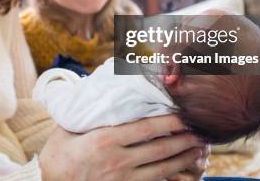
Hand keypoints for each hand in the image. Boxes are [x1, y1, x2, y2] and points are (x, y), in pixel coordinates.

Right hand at [39, 114, 204, 180]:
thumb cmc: (58, 156)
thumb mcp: (67, 129)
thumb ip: (87, 113)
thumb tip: (98, 88)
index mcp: (105, 140)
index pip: (145, 128)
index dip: (169, 121)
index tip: (184, 113)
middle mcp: (118, 160)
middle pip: (160, 149)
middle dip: (184, 140)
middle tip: (202, 132)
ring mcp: (123, 180)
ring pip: (162, 169)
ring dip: (183, 159)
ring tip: (199, 150)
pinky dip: (171, 177)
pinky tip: (182, 172)